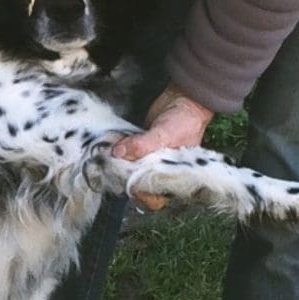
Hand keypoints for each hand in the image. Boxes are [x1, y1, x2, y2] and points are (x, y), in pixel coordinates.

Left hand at [111, 88, 214, 210]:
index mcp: (172, 178)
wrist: (183, 99)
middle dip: (125, 177)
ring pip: (129, 171)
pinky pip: (126, 155)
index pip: (154, 200)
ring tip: (113, 153)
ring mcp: (148, 161)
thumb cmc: (185, 121)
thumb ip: (142, 145)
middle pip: (137, 186)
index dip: (142, 194)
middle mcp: (159, 173)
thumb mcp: (166, 134)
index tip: (131, 180)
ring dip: (119, 164)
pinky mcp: (139, 148)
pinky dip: (119, 150)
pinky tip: (115, 144)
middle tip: (116, 164)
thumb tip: (119, 152)